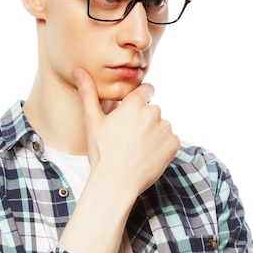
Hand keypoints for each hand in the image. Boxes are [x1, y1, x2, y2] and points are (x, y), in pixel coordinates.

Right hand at [73, 68, 179, 197]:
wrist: (116, 183)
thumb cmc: (101, 152)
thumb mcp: (92, 121)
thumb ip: (88, 92)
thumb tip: (78, 70)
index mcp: (134, 104)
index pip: (146, 90)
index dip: (138, 101)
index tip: (131, 115)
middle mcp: (153, 112)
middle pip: (152, 110)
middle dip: (144, 120)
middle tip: (128, 139)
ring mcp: (166, 128)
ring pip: (161, 126)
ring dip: (153, 134)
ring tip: (136, 150)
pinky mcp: (174, 144)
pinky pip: (170, 140)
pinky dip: (162, 147)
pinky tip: (146, 156)